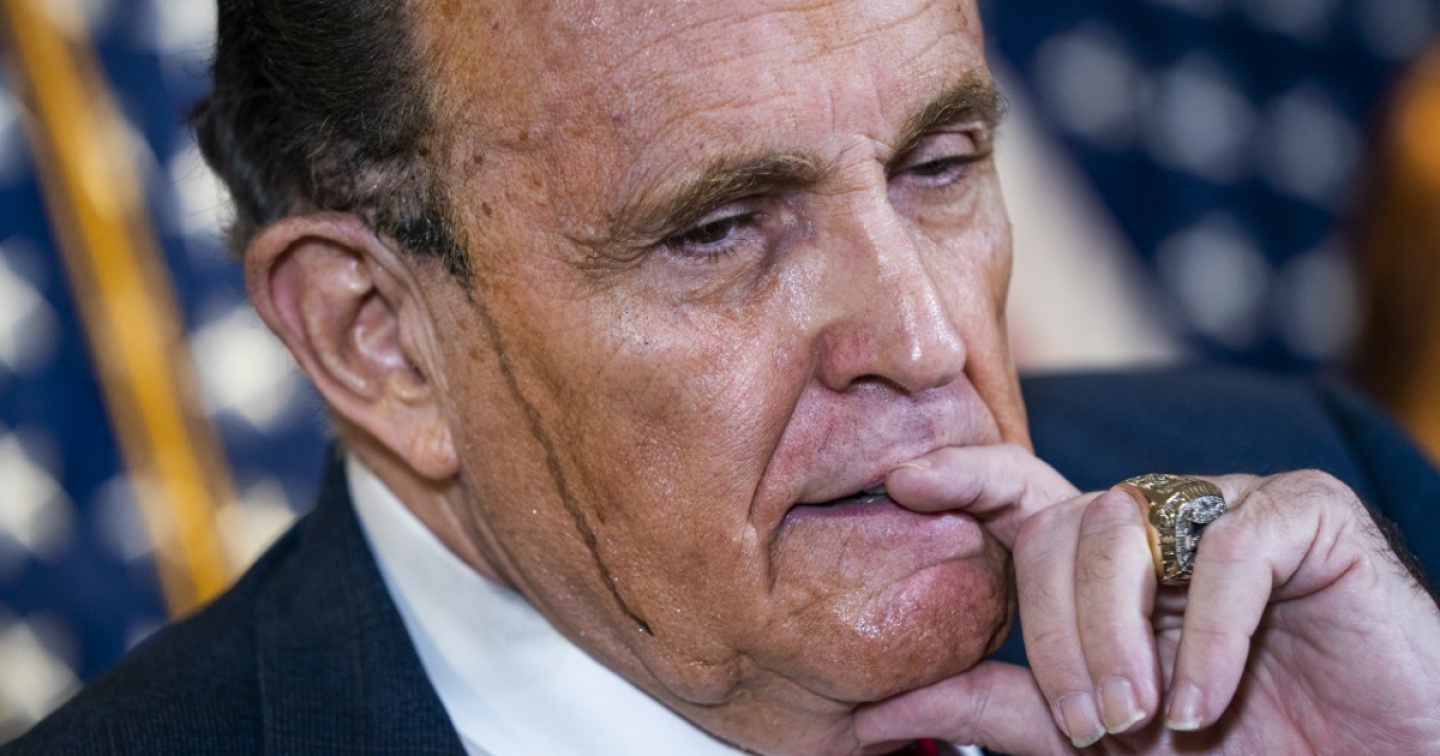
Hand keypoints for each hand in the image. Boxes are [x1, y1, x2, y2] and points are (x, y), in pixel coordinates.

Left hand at [856, 445, 1439, 754]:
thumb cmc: (1237, 746)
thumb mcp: (1099, 736)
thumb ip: (1004, 709)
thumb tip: (883, 707)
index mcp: (1107, 560)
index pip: (1021, 493)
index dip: (963, 475)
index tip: (903, 481)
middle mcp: (1160, 518)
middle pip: (1062, 527)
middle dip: (1057, 630)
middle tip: (1091, 723)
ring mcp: (1229, 505)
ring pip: (1128, 525)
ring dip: (1119, 633)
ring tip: (1145, 718)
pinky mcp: (1305, 514)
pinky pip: (1232, 547)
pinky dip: (1209, 632)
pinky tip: (1203, 700)